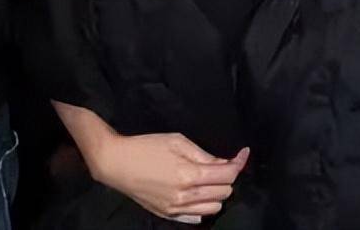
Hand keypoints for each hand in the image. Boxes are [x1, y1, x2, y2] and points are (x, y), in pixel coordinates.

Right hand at [92, 132, 248, 223]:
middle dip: (228, 177)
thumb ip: (204, 155)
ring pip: (213, 207)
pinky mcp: (166, 214)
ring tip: (210, 178)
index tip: (243, 153)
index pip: (228, 175)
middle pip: (224, 192)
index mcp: (189, 175)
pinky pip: (195, 218)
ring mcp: (175, 208)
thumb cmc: (146, 147)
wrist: (116, 163)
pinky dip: (203, 206)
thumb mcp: (179, 142)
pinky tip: (199, 193)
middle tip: (223, 164)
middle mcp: (184, 196)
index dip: (239, 162)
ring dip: (217, 192)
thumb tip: (224, 163)